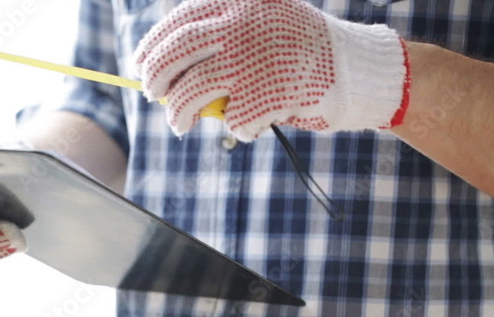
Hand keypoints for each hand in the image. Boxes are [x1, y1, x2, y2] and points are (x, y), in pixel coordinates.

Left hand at [133, 0, 409, 140]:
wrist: (354, 67)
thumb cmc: (304, 46)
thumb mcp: (265, 18)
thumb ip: (226, 29)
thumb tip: (174, 60)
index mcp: (236, 4)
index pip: (178, 23)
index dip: (153, 45)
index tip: (140, 61)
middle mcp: (237, 29)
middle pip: (175, 56)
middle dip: (155, 78)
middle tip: (151, 93)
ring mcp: (249, 64)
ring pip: (192, 94)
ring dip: (180, 115)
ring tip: (180, 124)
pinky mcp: (263, 97)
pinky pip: (232, 120)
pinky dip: (237, 127)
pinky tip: (251, 121)